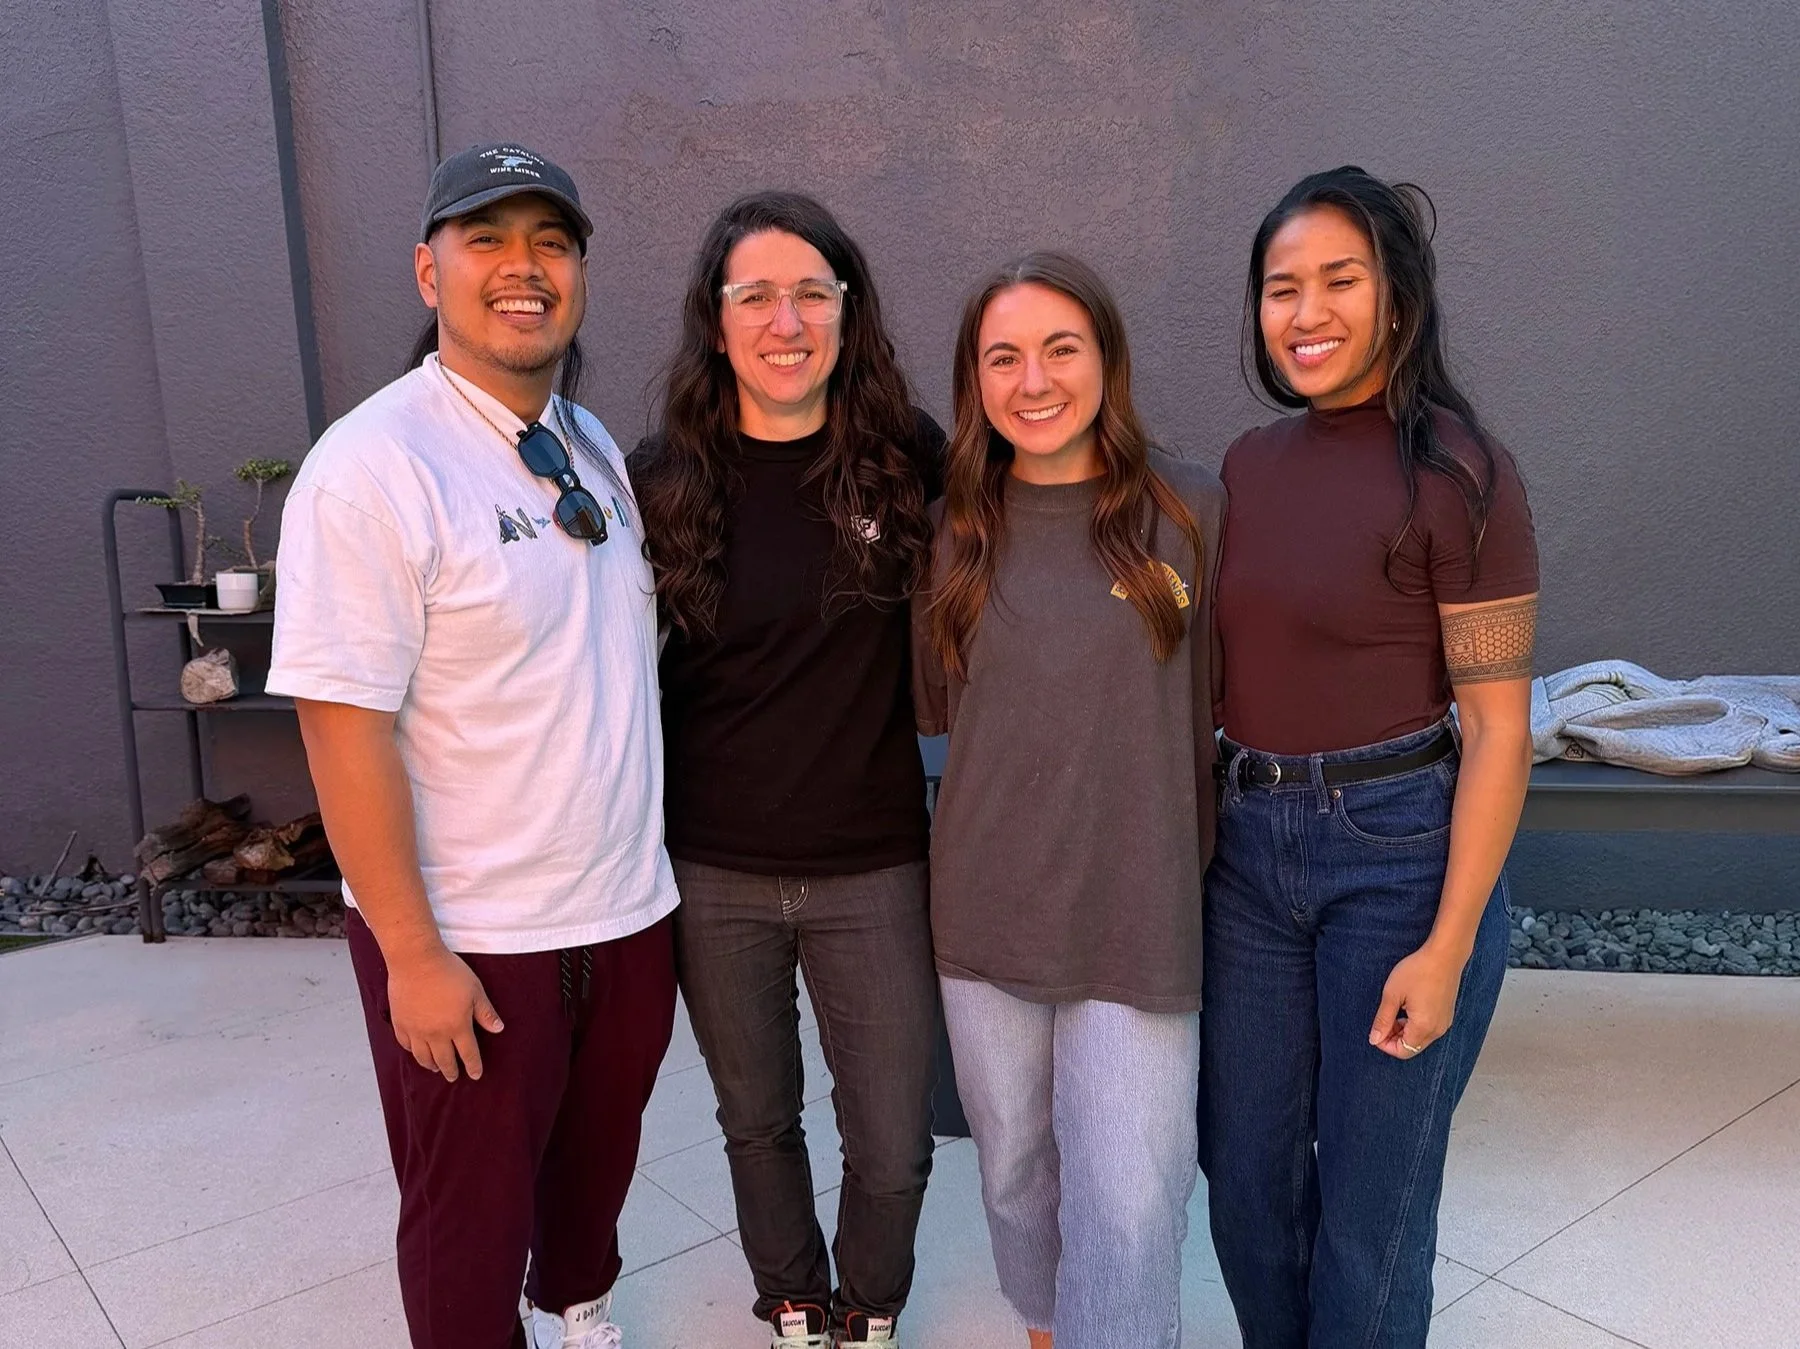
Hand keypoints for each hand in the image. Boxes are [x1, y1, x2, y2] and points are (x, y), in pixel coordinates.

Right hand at [387, 945, 503, 1080]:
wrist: (416, 961)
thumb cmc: (449, 972)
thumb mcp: (475, 990)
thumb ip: (485, 1012)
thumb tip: (498, 1029)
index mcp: (457, 1027)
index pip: (468, 1054)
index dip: (473, 1066)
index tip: (476, 1074)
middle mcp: (436, 1034)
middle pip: (444, 1060)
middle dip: (451, 1071)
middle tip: (454, 1077)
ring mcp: (416, 1030)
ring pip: (423, 1057)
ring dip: (431, 1065)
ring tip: (435, 1068)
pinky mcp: (400, 1023)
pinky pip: (406, 1045)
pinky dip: (413, 1052)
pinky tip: (416, 1052)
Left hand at [1369, 943, 1465, 1060]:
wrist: (1444, 955)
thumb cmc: (1418, 971)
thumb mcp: (1392, 994)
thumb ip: (1383, 1020)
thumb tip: (1374, 1039)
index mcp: (1424, 1027)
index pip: (1403, 1051)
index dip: (1385, 1045)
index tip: (1376, 1031)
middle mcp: (1437, 1030)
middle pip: (1412, 1047)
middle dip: (1394, 1038)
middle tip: (1383, 1020)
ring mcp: (1444, 1023)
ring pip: (1420, 1039)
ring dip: (1404, 1031)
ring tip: (1394, 1010)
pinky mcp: (1447, 1015)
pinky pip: (1428, 1029)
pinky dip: (1415, 1025)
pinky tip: (1407, 1007)